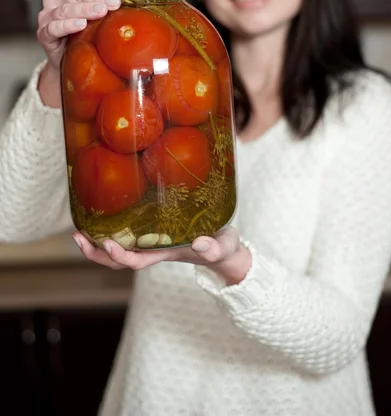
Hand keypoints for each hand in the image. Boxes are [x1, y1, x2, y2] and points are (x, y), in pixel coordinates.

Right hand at [37, 0, 120, 70]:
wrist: (70, 58)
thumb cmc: (85, 31)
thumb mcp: (96, 13)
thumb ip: (105, 2)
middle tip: (114, 2)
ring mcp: (47, 16)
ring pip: (65, 10)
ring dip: (84, 10)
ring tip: (101, 11)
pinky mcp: (44, 34)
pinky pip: (54, 28)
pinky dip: (67, 25)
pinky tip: (81, 25)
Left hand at [72, 227, 251, 284]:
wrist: (225, 251)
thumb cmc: (223, 248)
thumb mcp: (223, 247)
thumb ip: (214, 248)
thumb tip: (200, 243)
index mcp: (166, 254)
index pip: (137, 260)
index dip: (120, 255)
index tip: (108, 243)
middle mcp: (154, 250)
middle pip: (118, 261)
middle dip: (96, 254)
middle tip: (77, 237)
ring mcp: (152, 244)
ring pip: (118, 251)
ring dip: (97, 245)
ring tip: (78, 231)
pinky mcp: (153, 233)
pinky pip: (127, 236)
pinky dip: (111, 231)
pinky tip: (101, 217)